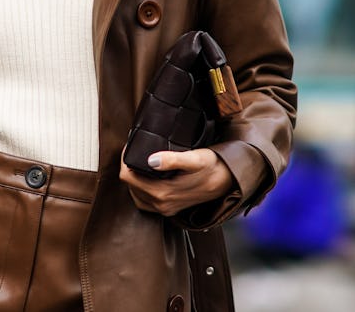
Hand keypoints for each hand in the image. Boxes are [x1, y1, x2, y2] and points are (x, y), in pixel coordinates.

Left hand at [119, 148, 233, 216]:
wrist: (229, 181)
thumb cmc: (213, 166)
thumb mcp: (195, 158)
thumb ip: (173, 160)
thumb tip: (151, 160)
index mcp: (163, 193)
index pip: (128, 178)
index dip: (125, 160)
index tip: (130, 146)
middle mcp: (161, 204)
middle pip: (130, 186)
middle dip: (129, 167)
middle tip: (134, 150)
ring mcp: (165, 208)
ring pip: (136, 194)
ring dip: (134, 178)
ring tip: (138, 162)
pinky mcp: (170, 208)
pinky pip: (145, 201)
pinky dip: (141, 189)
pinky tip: (147, 177)